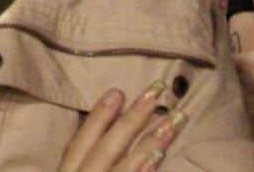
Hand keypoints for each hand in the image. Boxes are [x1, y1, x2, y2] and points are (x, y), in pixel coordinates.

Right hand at [58, 83, 185, 171]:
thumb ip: (84, 165)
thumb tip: (103, 142)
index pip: (80, 142)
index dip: (98, 117)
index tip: (117, 91)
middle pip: (105, 148)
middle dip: (131, 119)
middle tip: (156, 90)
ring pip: (122, 166)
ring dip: (148, 143)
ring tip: (173, 121)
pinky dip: (143, 171)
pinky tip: (159, 157)